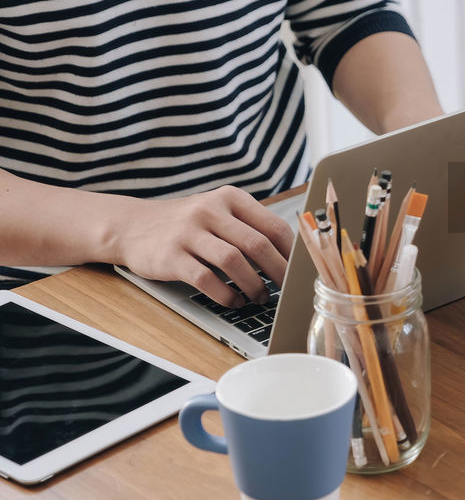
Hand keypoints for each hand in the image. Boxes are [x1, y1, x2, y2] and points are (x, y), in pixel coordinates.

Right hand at [105, 186, 292, 307]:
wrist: (131, 225)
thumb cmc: (187, 224)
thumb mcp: (218, 212)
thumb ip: (248, 227)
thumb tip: (289, 259)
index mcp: (230, 198)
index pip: (274, 226)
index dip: (292, 253)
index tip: (299, 272)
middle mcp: (210, 210)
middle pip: (257, 245)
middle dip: (278, 273)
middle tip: (285, 291)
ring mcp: (188, 232)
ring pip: (234, 262)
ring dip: (253, 285)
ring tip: (259, 298)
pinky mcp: (171, 256)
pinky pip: (206, 280)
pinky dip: (225, 295)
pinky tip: (233, 301)